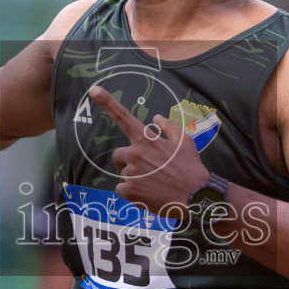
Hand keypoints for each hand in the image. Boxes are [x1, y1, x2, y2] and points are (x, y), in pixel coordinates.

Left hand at [87, 87, 208, 215]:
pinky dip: (132, 191)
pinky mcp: (128, 191)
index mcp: (147, 140)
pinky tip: (148, 192)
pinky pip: (122, 188)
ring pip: (123, 172)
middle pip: (119, 154)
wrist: (195, 198)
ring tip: (153, 182)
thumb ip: (169, 127)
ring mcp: (130, 173)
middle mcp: (135, 154)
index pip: (124, 117)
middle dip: (129, 160)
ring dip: (133, 176)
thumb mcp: (186, 142)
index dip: (107, 102)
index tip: (94, 90)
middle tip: (148, 169)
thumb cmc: (191, 169)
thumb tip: (156, 118)